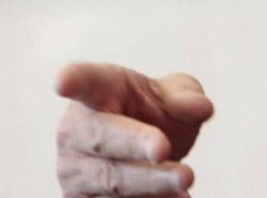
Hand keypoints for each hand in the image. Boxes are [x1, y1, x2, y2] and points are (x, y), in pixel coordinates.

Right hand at [55, 62, 213, 196]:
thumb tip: (202, 108)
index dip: (73, 80)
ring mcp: (76, 170)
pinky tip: (177, 197)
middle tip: (164, 148)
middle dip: (135, 145)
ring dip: (150, 182)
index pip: (85, 81)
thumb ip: (186, 98)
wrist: (148, 150)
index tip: (63, 81)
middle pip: (104, 138)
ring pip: (112, 181)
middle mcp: (77, 131)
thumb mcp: (174, 95)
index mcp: (98, 90)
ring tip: (185, 178)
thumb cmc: (154, 112)